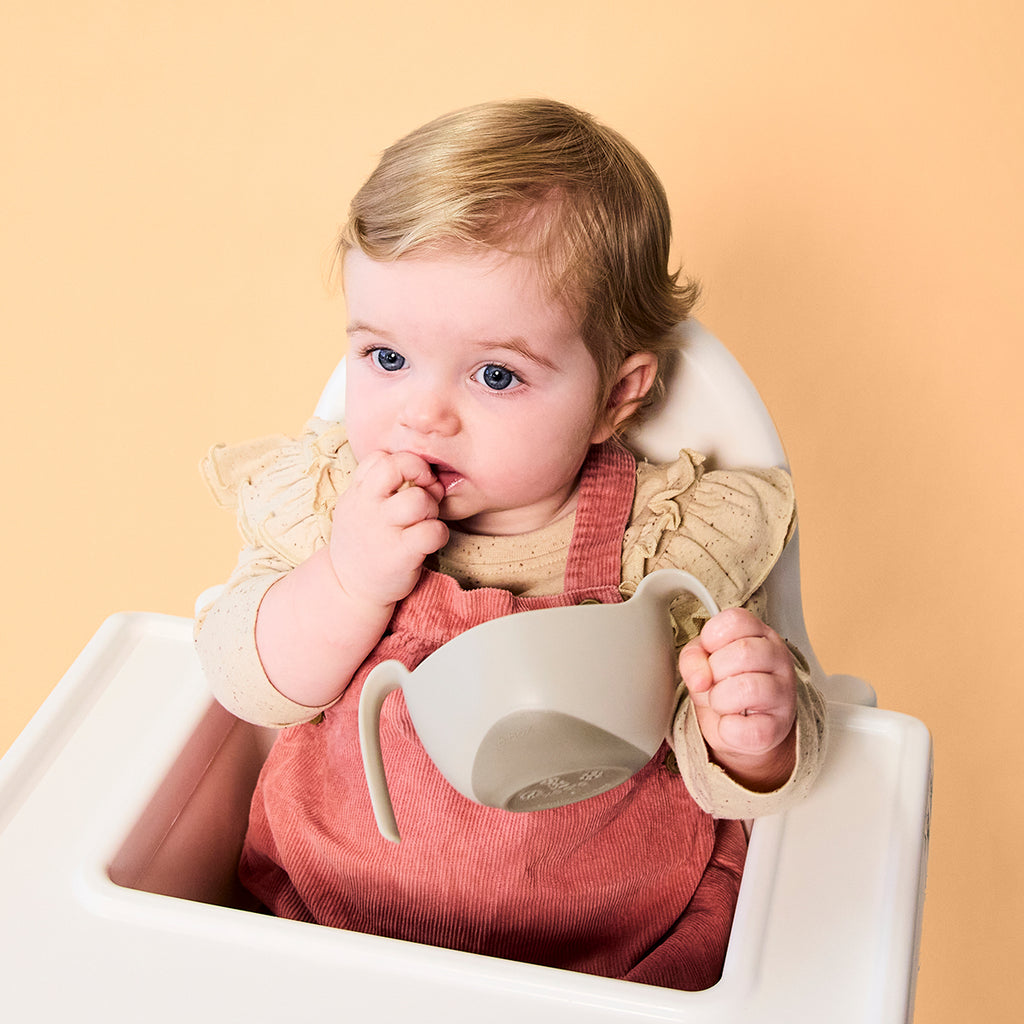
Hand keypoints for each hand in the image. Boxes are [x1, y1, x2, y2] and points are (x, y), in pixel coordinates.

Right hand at [328, 450, 449, 608]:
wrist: (348, 589)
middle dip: (421, 474)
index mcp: (357, 493)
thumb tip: (430, 476)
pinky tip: (430, 541)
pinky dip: (439, 533)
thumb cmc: (364, 543)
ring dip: (431, 508)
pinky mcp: (400, 555)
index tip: (412, 480)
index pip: (380, 457)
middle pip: (398, 466)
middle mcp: (366, 507)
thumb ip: (384, 488)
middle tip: (426, 493)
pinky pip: (433, 531)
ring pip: (419, 500)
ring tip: (425, 522)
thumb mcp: (359, 508)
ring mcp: (382, 531)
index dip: (404, 463)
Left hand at [678, 608, 797, 790]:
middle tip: (715, 682)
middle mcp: (779, 659)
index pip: (736, 619)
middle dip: (714, 670)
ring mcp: (784, 693)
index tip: (710, 651)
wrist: (741, 729)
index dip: (712, 636)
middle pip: (742, 652)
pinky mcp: (778, 727)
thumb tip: (699, 678)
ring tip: (722, 703)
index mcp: (760, 634)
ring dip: (719, 699)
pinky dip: (728, 729)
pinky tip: (732, 722)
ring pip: (746, 688)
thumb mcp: (704, 662)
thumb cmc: (724, 685)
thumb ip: (693, 658)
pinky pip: (747, 728)